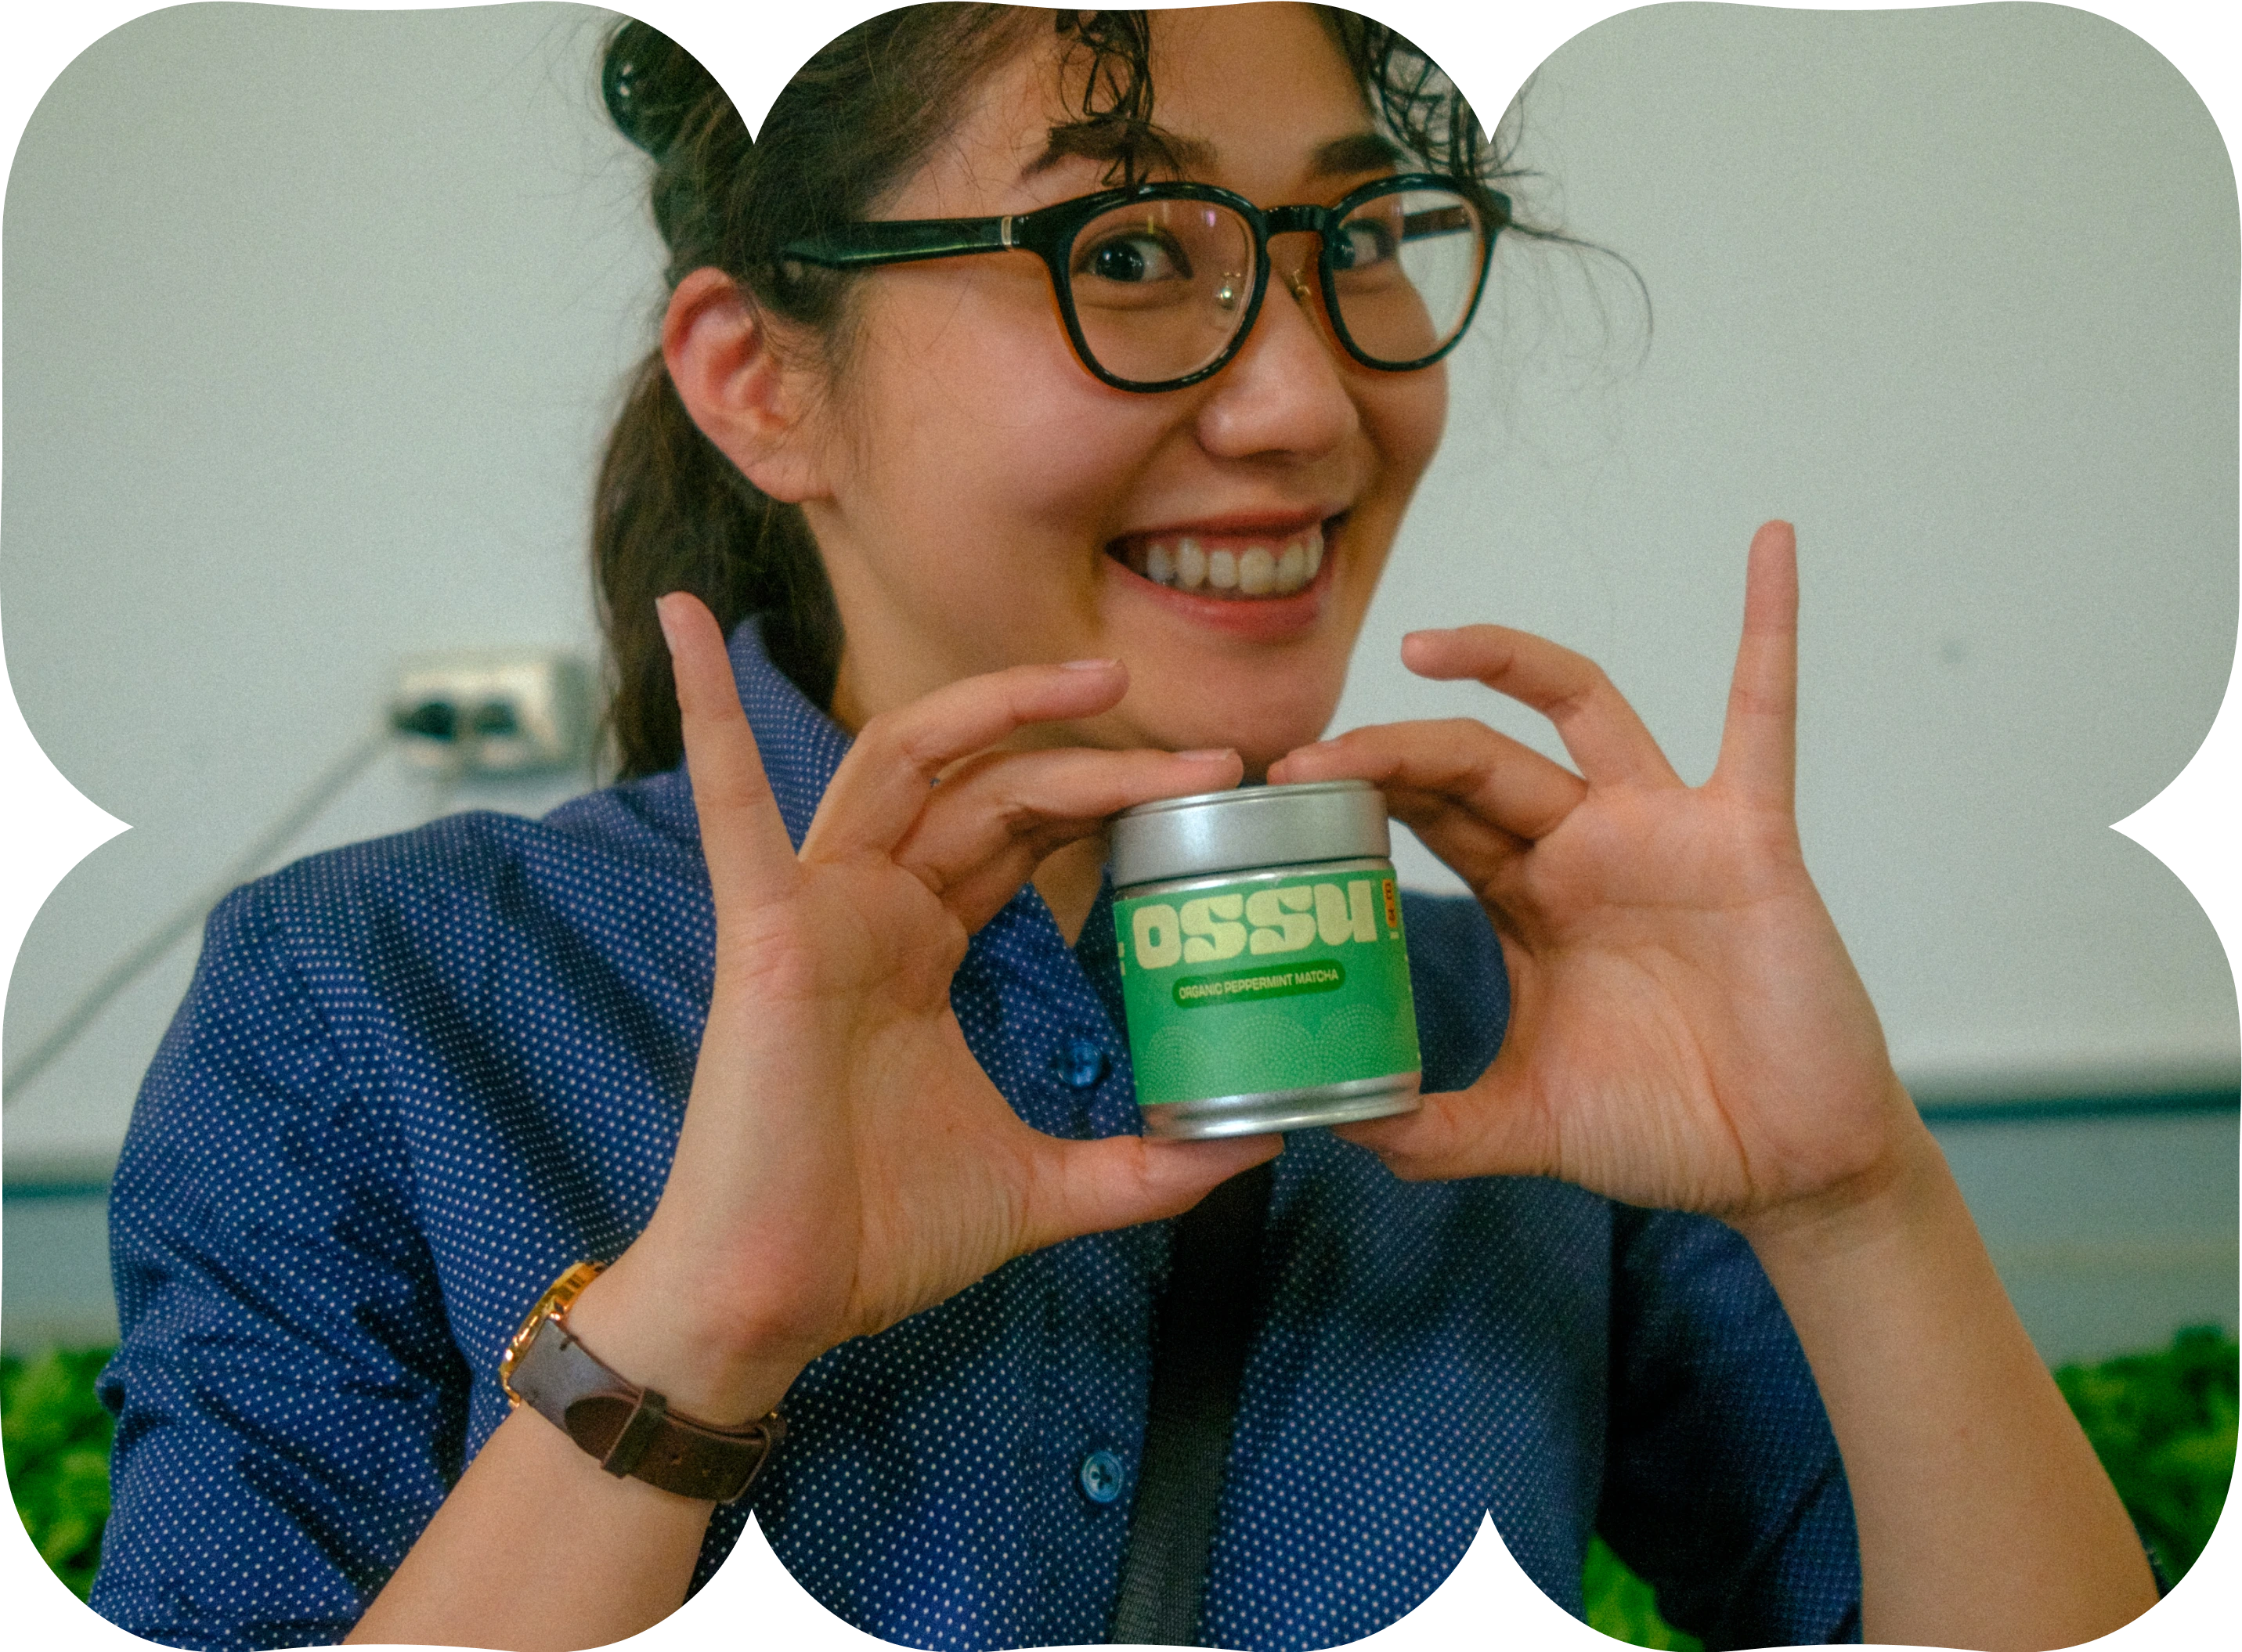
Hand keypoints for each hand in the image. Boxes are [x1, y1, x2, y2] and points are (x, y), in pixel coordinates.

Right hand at [574, 596, 1276, 1423]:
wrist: (777, 1304)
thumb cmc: (876, 1240)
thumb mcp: (1046, 1189)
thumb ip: (1147, 1168)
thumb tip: (1256, 1145)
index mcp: (923, 950)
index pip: (1023, 834)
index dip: (1108, 800)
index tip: (1211, 788)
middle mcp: (872, 911)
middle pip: (990, 787)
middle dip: (1092, 756)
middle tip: (1204, 747)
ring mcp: (815, 910)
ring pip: (905, 762)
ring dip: (993, 704)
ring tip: (1096, 678)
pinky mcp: (762, 931)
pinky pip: (730, 804)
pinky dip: (705, 711)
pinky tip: (684, 622)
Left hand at [1268, 522, 1918, 1226]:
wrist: (1786, 1168)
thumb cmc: (1669, 1130)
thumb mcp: (1525, 1124)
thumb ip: (1431, 1130)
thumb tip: (1333, 1128)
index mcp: (1529, 900)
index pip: (1428, 818)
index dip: (1359, 794)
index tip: (1278, 793)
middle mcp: (1586, 847)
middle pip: (1473, 760)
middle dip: (1390, 750)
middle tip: (1308, 758)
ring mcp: (1665, 831)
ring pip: (1577, 707)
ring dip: (1505, 659)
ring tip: (1421, 641)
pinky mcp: (1748, 837)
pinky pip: (1763, 715)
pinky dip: (1767, 628)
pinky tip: (1768, 547)